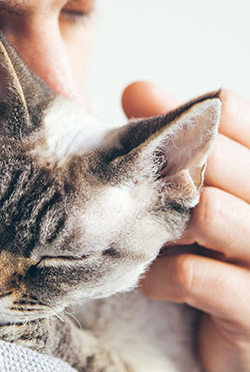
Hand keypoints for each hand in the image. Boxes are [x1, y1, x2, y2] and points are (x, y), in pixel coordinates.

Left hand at [122, 81, 249, 371]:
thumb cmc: (227, 263)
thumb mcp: (209, 199)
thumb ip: (183, 147)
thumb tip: (137, 89)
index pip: (235, 115)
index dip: (185, 115)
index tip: (139, 115)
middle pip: (220, 161)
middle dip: (168, 174)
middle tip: (139, 196)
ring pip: (210, 211)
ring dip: (163, 226)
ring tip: (151, 241)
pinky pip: (195, 274)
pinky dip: (160, 275)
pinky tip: (155, 282)